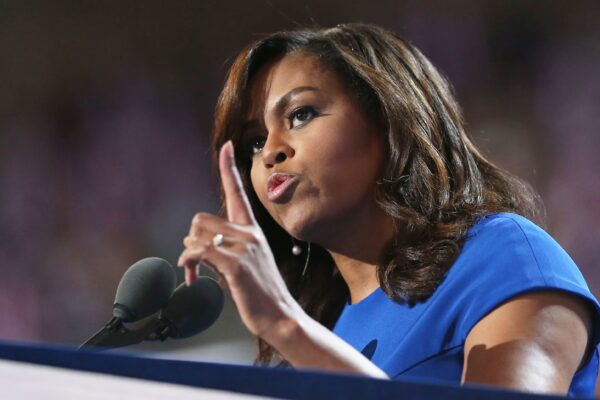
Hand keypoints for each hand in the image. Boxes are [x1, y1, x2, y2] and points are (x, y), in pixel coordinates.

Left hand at [178, 141, 300, 338]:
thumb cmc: (260, 291)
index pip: (238, 192)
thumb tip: (192, 241)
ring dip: (188, 254)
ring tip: (195, 272)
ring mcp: (244, 248)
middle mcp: (249, 234)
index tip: (226, 146)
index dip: (229, 168)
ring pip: (197, 235)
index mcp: (252, 230)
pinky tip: (194, 279)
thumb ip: (225, 245)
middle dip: (192, 239)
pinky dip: (189, 264)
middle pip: (201, 219)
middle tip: (195, 261)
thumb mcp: (247, 261)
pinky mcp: (236, 265)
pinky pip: (200, 252)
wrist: (280, 316)